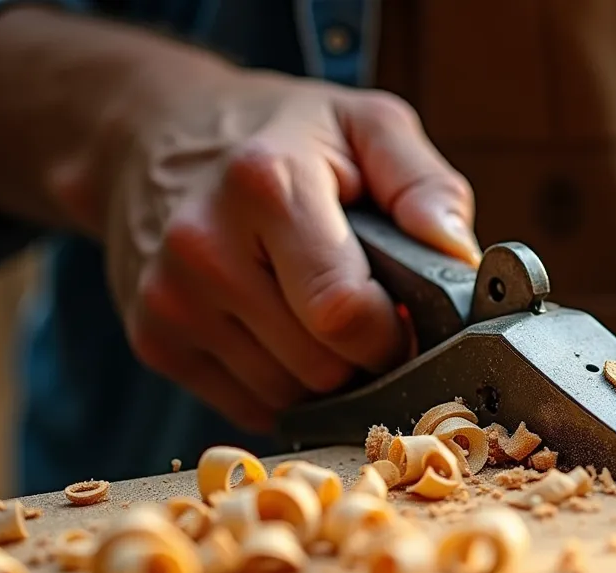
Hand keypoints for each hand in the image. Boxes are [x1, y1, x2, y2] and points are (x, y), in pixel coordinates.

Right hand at [0, 8, 478, 433]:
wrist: (153, 133)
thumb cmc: (278, 132)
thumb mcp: (363, 123)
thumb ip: (425, 186)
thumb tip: (462, 261)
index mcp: (265, 185)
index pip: (344, 312)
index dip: (394, 333)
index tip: (408, 317)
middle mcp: (204, 248)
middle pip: (320, 367)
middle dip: (364, 356)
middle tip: (368, 314)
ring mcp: (170, 301)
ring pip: (286, 398)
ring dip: (324, 375)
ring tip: (317, 314)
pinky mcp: (153, 340)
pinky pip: (249, 406)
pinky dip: (281, 385)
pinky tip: (278, 331)